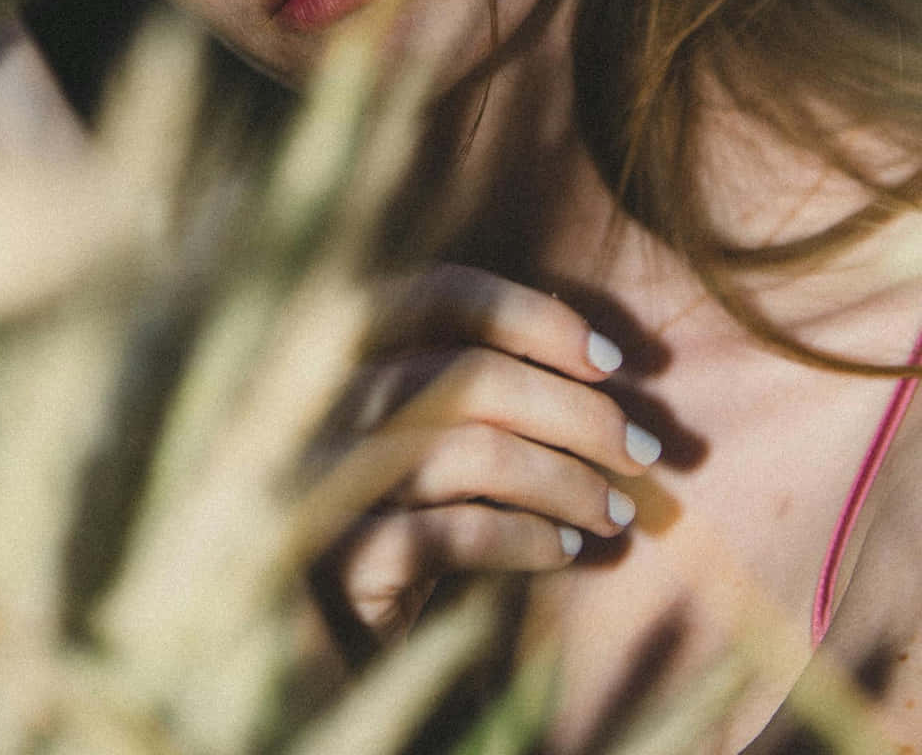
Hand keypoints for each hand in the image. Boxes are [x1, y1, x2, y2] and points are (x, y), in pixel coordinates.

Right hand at [309, 264, 658, 652]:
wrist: (325, 656)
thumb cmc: (394, 519)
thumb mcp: (424, 434)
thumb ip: (474, 380)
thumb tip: (592, 352)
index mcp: (331, 347)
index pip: (438, 295)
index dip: (532, 317)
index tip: (611, 361)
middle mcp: (310, 399)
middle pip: (470, 375)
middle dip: (575, 411)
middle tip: (642, 451)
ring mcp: (315, 478)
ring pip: (471, 452)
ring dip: (566, 481)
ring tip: (618, 514)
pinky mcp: (335, 559)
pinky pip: (454, 533)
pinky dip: (526, 538)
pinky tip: (565, 552)